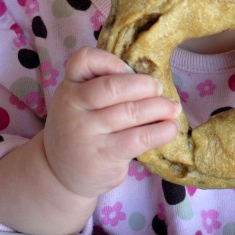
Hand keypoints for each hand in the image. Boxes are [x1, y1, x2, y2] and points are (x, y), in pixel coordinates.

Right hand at [43, 47, 180, 198]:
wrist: (61, 174)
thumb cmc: (80, 129)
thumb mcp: (78, 103)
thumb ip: (99, 86)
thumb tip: (148, 80)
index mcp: (69, 88)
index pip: (83, 61)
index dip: (109, 60)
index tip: (128, 68)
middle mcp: (72, 108)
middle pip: (112, 87)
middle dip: (144, 85)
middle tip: (158, 88)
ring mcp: (86, 133)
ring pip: (130, 112)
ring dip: (159, 108)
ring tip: (173, 108)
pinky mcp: (103, 156)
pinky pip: (138, 138)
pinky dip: (160, 131)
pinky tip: (171, 128)